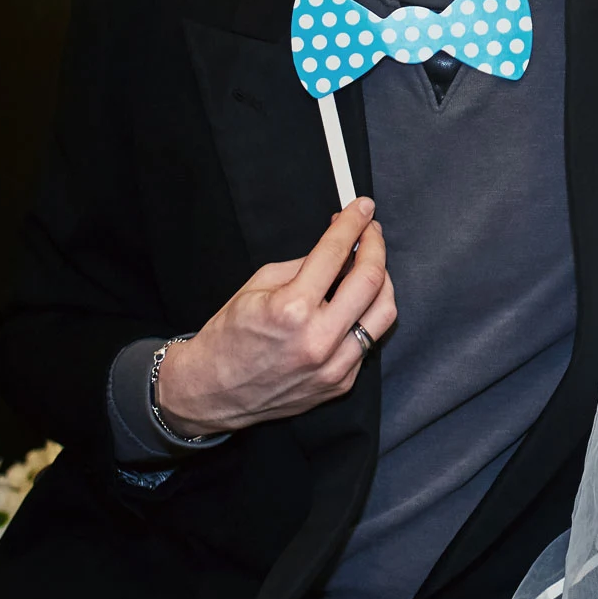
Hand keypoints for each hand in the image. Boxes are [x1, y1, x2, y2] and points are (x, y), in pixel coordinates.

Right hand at [155, 197, 398, 434]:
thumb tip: (341, 245)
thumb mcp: (258, 286)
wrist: (213, 391)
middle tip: (371, 230)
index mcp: (291, 309)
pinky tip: (353, 304)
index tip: (363, 207)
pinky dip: (366, 315)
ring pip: (384, 312)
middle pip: (372, 279)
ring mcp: (333, 366)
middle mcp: (318, 339)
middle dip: (376, 245)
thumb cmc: (230, 335)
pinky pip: (369, 339)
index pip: (335, 253)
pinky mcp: (340, 382)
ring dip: (382, 281)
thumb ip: (305, 264)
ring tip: (368, 266)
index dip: (354, 223)